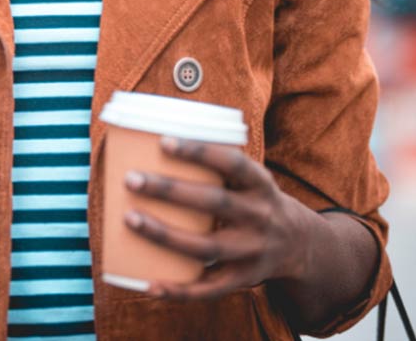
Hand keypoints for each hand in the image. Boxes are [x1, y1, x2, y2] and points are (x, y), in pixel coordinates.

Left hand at [123, 136, 316, 299]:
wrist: (297, 244)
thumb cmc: (250, 197)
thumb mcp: (246, 177)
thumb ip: (213, 162)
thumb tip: (152, 139)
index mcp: (260, 184)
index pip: (233, 163)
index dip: (199, 152)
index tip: (163, 141)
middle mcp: (259, 216)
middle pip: (214, 202)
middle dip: (170, 190)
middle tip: (131, 179)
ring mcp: (252, 251)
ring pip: (207, 246)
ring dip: (165, 235)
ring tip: (130, 219)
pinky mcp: (243, 279)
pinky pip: (210, 288)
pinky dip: (179, 289)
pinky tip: (149, 284)